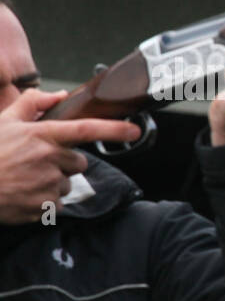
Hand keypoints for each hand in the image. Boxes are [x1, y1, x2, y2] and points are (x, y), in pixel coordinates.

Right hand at [0, 90, 140, 223]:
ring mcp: (48, 183)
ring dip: (53, 181)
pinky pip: (59, 202)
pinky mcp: (45, 205)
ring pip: (68, 182)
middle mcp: (49, 158)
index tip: (134, 131)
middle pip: (79, 161)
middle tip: (36, 162)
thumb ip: (33, 104)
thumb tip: (61, 95)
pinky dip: (46, 200)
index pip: (85, 130)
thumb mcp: (5, 121)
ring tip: (26, 178)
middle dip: (64, 162)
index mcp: (41, 135)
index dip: (113, 130)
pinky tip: (25, 193)